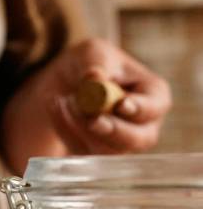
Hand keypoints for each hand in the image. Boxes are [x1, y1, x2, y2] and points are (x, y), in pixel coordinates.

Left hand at [47, 38, 171, 154]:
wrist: (67, 81)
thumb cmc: (91, 63)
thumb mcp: (94, 53)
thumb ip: (97, 64)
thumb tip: (95, 78)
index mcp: (154, 95)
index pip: (154, 108)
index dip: (139, 109)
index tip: (121, 105)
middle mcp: (144, 125)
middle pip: (136, 139)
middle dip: (111, 129)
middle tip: (91, 118)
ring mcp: (120, 144)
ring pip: (106, 150)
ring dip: (81, 127)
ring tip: (63, 100)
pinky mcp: (96, 155)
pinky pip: (81, 152)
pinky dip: (65, 131)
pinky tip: (55, 108)